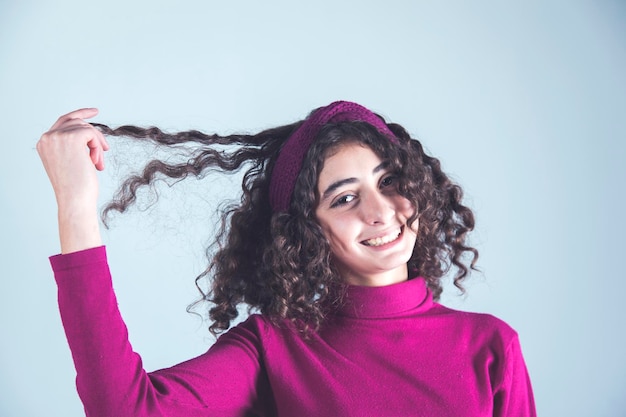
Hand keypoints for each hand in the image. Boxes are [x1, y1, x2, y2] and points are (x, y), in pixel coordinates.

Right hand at [37, 108, 109, 252]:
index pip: (63, 121)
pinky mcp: (71, 137)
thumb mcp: (71, 162)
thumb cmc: (76, 187)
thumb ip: (74, 147)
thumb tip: (91, 136)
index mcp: (44, 143)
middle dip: (94, 136)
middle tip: (106, 149)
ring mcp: (57, 136)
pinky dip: (98, 147)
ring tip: (97, 163)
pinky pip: (92, 133)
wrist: (74, 199)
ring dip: (97, 145)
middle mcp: (47, 137)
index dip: (80, 115)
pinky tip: (96, 162)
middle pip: (77, 122)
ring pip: (86, 128)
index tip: (95, 112)